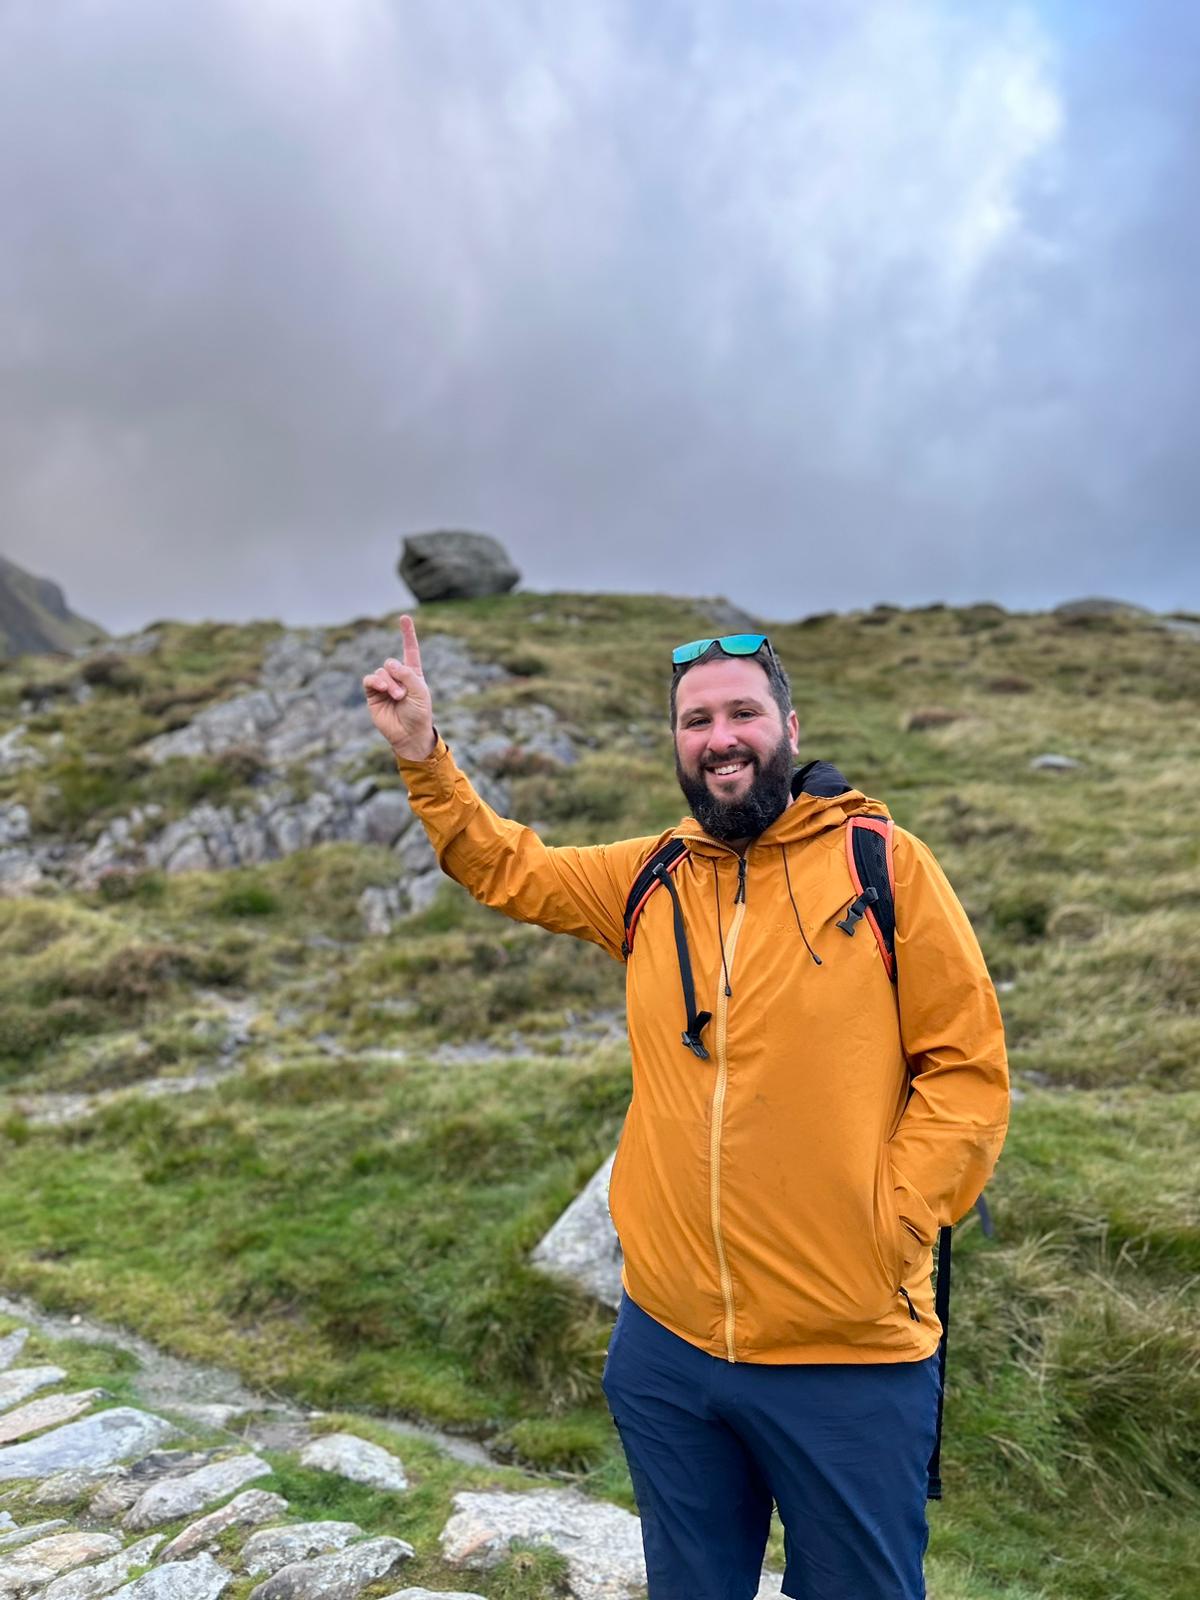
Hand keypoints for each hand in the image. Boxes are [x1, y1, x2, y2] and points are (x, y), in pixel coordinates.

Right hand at [362, 614, 435, 759]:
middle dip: (397, 676)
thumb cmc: (419, 713)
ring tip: (397, 697)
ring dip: (389, 683)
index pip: (409, 649)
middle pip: (391, 662)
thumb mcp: (420, 691)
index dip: (407, 634)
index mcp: (413, 673)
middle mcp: (398, 677)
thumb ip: (407, 674)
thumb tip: (389, 665)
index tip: (404, 617)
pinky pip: (369, 680)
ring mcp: (384, 685)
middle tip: (403, 693)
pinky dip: (375, 681)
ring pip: (381, 672)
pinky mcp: (373, 694)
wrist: (409, 734)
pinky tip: (381, 688)